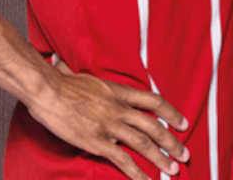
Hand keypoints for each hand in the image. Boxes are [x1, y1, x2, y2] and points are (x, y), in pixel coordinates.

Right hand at [26, 58, 191, 179]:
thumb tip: (65, 64)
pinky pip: (123, 160)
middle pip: (154, 126)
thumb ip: (82, 74)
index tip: (183, 123)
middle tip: (184, 154)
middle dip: (172, 142)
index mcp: (118, 92)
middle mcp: (119, 109)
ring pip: (143, 144)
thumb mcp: (79, 75)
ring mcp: (110, 126)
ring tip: (173, 170)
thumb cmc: (59, 83)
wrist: (48, 91)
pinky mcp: (98, 142)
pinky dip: (137, 173)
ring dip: (161, 159)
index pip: (153, 101)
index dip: (171, 113)